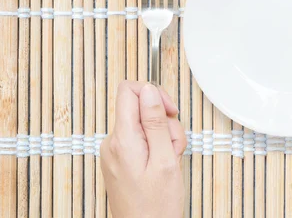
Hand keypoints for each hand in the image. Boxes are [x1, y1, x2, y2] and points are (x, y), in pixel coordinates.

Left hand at [100, 81, 187, 217]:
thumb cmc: (157, 206)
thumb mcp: (165, 160)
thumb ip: (155, 122)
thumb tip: (148, 90)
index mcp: (122, 139)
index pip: (129, 90)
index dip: (154, 94)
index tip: (170, 111)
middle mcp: (113, 142)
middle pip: (141, 108)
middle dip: (164, 122)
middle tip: (174, 147)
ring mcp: (115, 151)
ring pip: (144, 124)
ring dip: (164, 137)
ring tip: (170, 161)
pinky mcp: (121, 159)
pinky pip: (141, 139)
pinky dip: (157, 147)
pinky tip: (163, 165)